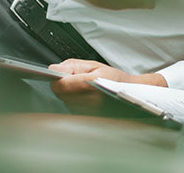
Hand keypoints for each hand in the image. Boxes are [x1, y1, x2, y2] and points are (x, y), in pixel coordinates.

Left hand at [49, 58, 166, 113]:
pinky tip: (87, 97)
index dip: (57, 78)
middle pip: (59, 93)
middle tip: (78, 80)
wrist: (129, 93)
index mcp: (89, 85)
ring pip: (64, 101)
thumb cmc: (113, 79)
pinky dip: (75, 101)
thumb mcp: (93, 65)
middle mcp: (88, 101)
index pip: (59, 85)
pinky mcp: (86, 117)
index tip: (62, 75)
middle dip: (64, 85)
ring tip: (85, 89)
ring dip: (69, 94)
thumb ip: (71, 66)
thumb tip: (53, 69)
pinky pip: (71, 107)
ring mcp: (87, 112)